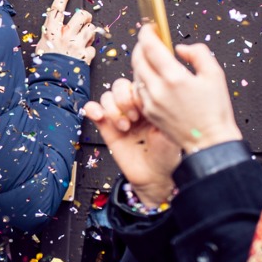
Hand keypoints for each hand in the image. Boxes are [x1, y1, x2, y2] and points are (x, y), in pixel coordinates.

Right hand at [35, 0, 96, 62]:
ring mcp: (76, 45)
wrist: (52, 84)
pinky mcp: (85, 56)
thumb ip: (52, 34)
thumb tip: (61, 26)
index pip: (56, 8)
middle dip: (86, 17)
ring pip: (92, 29)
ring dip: (89, 34)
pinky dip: (89, 51)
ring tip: (83, 40)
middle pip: (82, 15)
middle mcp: (64, 36)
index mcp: (51, 32)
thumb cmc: (46, 65)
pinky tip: (82, 56)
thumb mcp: (43, 46)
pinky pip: (93, 47)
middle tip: (84, 22)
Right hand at [83, 77, 179, 207]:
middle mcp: (135, 107)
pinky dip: (92, 109)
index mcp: (152, 103)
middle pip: (120, 86)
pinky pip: (93, 109)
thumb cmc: (167, 156)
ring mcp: (120, 117)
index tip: (145, 107)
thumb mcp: (169, 131)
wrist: (155, 177)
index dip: (138, 92)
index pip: (138, 83)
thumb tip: (150, 96)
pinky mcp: (107, 128)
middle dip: (124, 99)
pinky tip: (99, 116)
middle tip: (134, 117)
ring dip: (113, 109)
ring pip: (107, 97)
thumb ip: (160, 113)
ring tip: (124, 127)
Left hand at [131, 28, 242, 153]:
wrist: (210, 141)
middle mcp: (158, 90)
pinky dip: (143, 79)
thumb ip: (198, 53)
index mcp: (174, 78)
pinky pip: (139, 90)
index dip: (147, 33)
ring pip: (136, 74)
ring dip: (141, 63)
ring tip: (153, 60)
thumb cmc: (216, 110)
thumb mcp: (215, 74)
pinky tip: (154, 79)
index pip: (150, 47)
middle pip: (137, 59)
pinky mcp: (149, 113)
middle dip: (141, 46)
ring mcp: (151, 102)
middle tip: (149, 40)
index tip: (149, 27)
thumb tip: (180, 48)